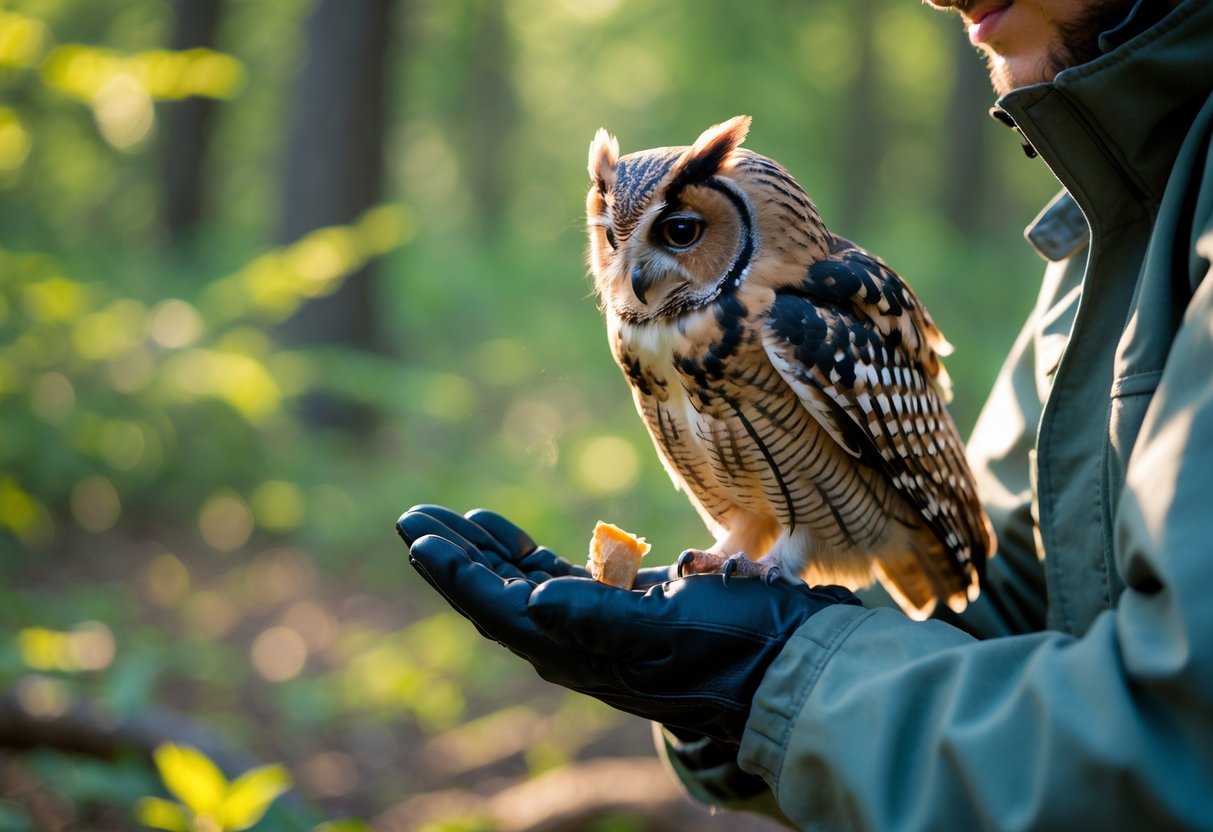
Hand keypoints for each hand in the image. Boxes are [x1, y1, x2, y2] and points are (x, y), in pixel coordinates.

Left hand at [397, 505, 859, 744]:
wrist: (787, 664)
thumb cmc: (734, 646)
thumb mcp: (669, 630)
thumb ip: (598, 619)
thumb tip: (528, 601)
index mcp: (580, 653)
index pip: (500, 609)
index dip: (456, 574)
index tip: (418, 538)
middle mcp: (578, 643)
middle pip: (497, 595)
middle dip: (453, 557)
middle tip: (411, 518)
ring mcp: (598, 626)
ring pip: (521, 583)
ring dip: (482, 550)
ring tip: (446, 517)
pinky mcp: (622, 608)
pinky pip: (557, 577)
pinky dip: (525, 552)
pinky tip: (503, 531)